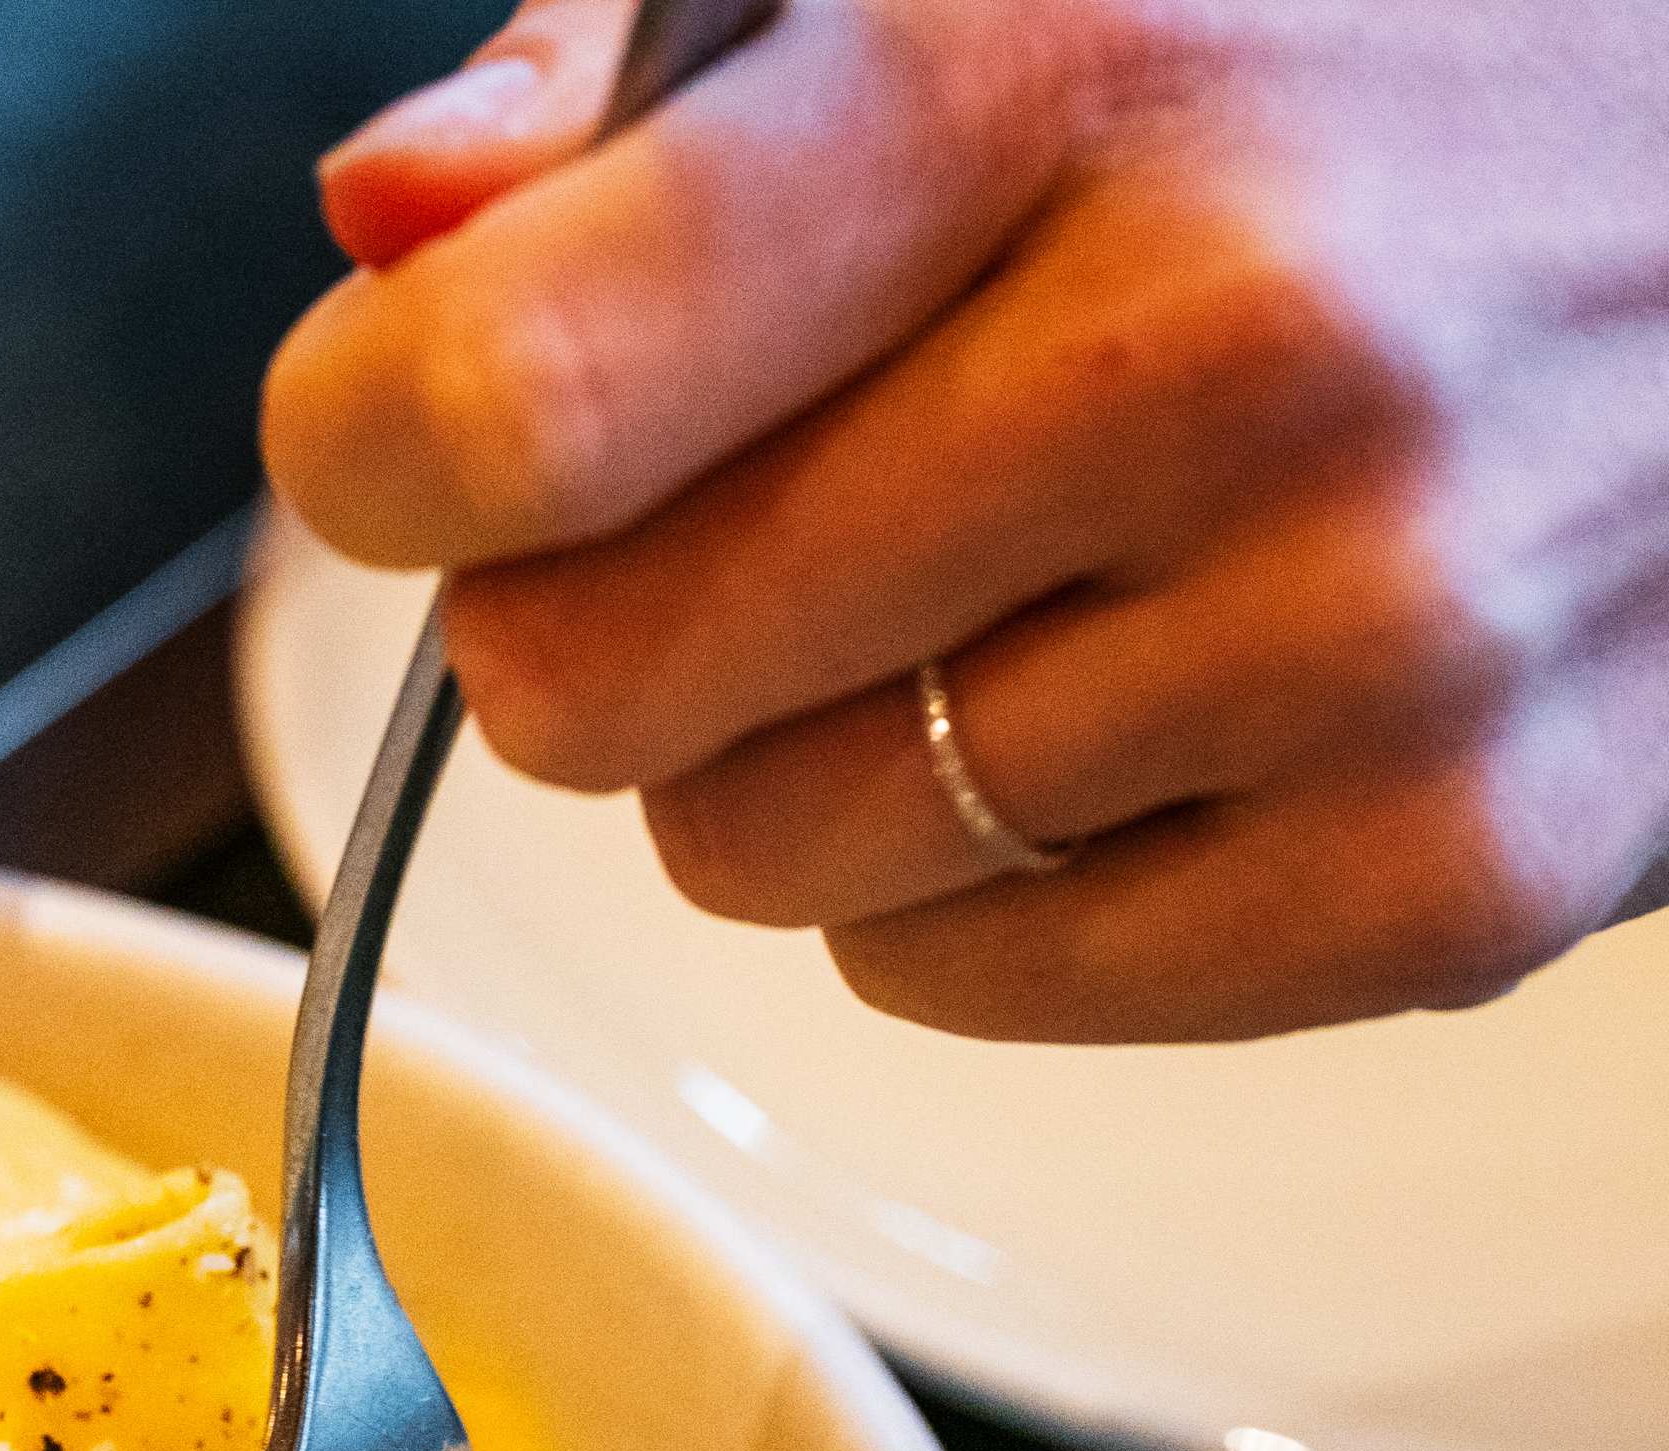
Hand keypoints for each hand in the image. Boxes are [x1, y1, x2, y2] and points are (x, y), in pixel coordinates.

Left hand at [262, 0, 1668, 1041]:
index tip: (405, 431)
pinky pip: (949, 982)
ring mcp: (1366, 640)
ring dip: (787, 751)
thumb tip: (389, 230)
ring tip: (997, 574)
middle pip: (581, 686)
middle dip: (594, 609)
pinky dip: (970, 876)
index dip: (376, 445)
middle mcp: (1226, 356)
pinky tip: (1132, 692)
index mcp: (1050, 67)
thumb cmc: (1349, 67)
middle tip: (757, 495)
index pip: (512, 393)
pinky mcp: (1449, 872)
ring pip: (748, 860)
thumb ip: (631, 74)